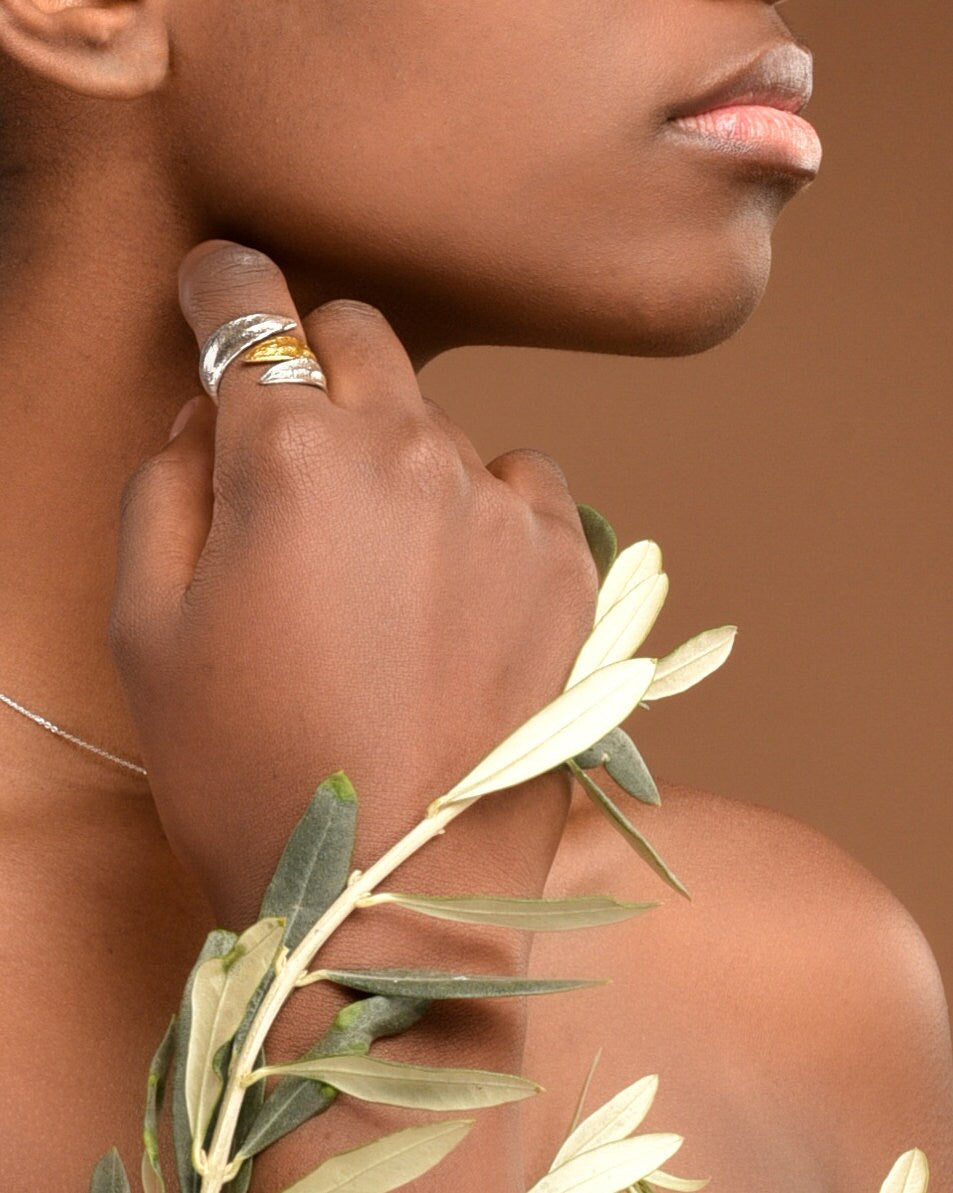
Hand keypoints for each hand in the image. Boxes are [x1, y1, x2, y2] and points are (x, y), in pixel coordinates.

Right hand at [108, 240, 598, 928]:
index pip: (251, 316)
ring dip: (399, 454)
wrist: (394, 898)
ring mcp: (501, 506)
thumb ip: (165, 485)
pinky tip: (456, 587)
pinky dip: (482, 508)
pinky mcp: (570, 563)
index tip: (222, 279)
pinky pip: (523, 483)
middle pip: (360, 338)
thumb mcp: (148, 628)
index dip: (225, 289)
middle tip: (292, 432)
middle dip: (314, 362)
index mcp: (290, 457)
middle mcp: (409, 453)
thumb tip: (205, 412)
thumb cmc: (247, 771)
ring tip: (377, 566)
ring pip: (440, 419)